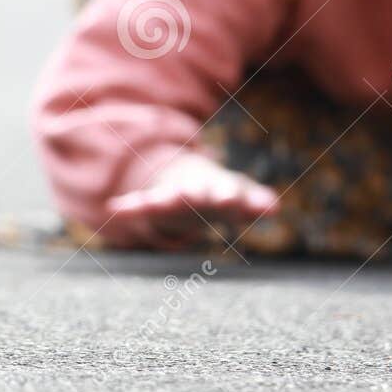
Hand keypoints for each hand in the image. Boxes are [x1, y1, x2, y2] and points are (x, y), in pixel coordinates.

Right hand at [102, 151, 278, 249]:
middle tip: (187, 196)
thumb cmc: (219, 195)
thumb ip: (257, 203)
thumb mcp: (241, 200)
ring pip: (163, 200)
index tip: (230, 199)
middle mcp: (194, 190)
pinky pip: (140, 205)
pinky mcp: (154, 202)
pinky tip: (116, 209)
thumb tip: (275, 207)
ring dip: (156, 202)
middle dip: (191, 195)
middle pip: (194, 193)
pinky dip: (129, 207)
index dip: (229, 196)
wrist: (188, 183)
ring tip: (145, 205)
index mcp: (217, 191)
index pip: (225, 193)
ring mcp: (171, 195)